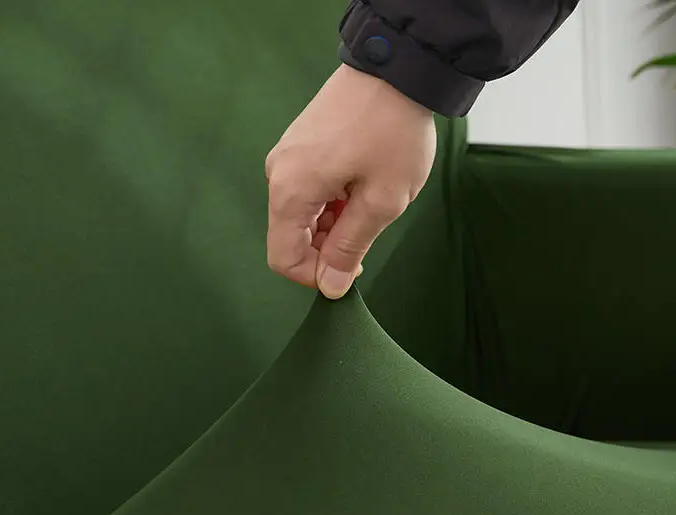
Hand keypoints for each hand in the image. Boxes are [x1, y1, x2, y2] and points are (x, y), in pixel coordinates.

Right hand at [265, 64, 436, 298]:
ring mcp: (286, 158)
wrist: (397, 68)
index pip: (283, 258)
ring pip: (301, 216)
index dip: (315, 275)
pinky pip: (306, 192)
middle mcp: (278, 174)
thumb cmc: (393, 132)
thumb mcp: (381, 200)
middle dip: (326, 249)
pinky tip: (358, 187)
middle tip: (367, 233)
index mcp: (290, 190)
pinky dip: (330, 203)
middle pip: (290, 238)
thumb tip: (330, 286)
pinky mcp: (298, 147)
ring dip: (332, 225)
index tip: (350, 268)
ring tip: (368, 203)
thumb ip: (350, 248)